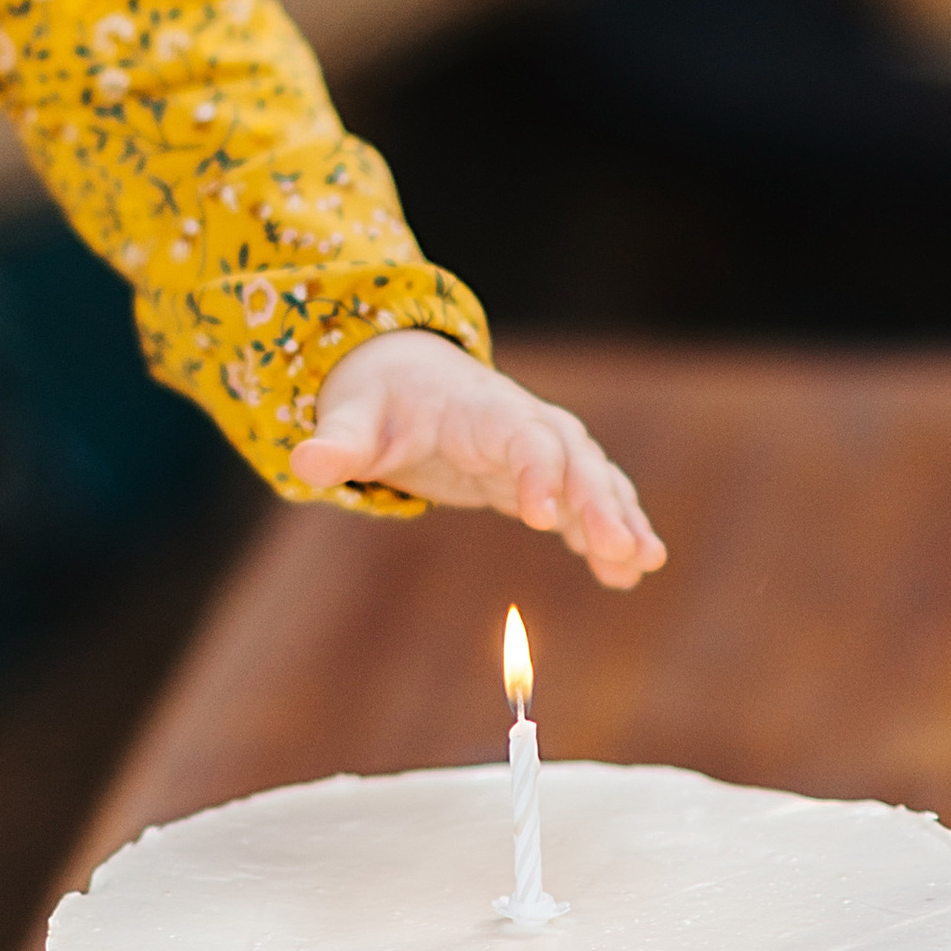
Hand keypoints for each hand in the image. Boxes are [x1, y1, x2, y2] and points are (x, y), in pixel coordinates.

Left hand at [292, 331, 665, 589]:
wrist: (406, 376)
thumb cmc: (378, 398)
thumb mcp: (352, 419)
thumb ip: (337, 443)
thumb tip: (305, 462)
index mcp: (481, 409)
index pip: (521, 437)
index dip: (536, 473)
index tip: (543, 518)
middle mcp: (524, 424)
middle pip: (574, 460)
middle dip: (601, 503)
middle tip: (624, 551)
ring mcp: (541, 448)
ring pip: (594, 479)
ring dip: (621, 518)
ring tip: (645, 563)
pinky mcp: (543, 476)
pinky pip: (587, 502)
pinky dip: (609, 531)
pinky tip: (628, 574)